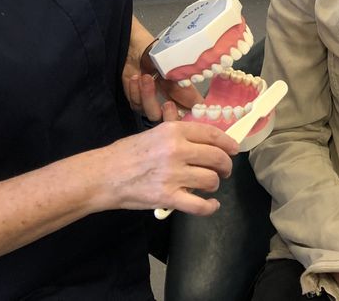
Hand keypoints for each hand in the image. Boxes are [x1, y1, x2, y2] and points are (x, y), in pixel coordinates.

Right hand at [98, 108, 236, 215]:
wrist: (105, 175)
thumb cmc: (128, 152)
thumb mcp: (154, 132)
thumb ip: (178, 132)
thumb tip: (202, 135)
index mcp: (174, 131)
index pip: (212, 134)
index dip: (227, 143)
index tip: (233, 149)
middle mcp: (177, 150)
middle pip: (216, 157)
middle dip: (225, 166)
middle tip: (224, 171)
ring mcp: (173, 175)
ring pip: (210, 180)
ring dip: (214, 184)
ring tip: (210, 185)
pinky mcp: (168, 197)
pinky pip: (199, 205)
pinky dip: (210, 207)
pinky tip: (212, 205)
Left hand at [123, 34, 205, 118]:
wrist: (135, 48)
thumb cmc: (159, 54)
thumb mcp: (174, 70)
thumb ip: (184, 88)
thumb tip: (197, 105)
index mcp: (186, 94)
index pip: (194, 114)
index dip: (192, 121)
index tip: (192, 118)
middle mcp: (172, 102)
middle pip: (174, 121)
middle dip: (170, 115)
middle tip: (168, 103)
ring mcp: (155, 104)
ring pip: (153, 115)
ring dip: (148, 96)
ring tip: (146, 78)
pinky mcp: (139, 103)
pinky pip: (137, 106)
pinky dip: (136, 92)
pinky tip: (136, 78)